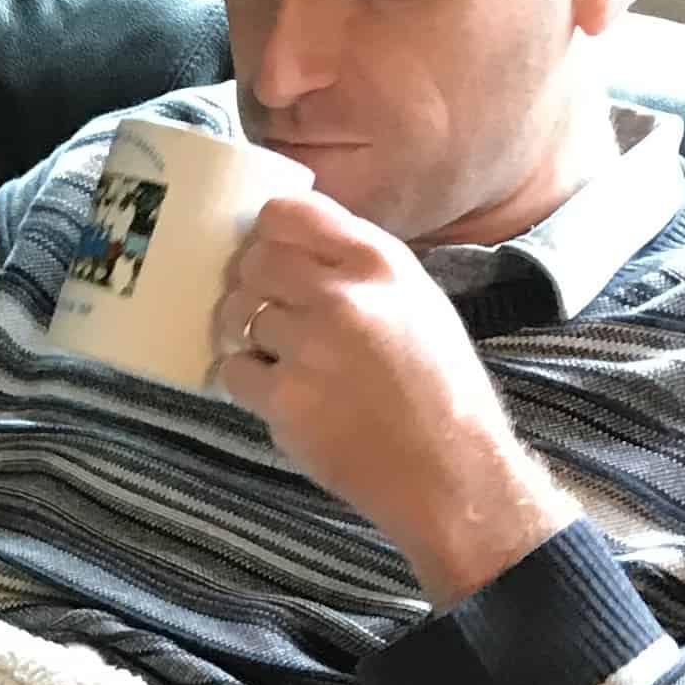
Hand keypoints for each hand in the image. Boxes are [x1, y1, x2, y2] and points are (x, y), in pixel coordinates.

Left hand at [209, 194, 570, 605]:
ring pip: (237, 316)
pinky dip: (247, 383)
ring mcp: (309, 347)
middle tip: (268, 317)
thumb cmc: (440, 388)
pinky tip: (283, 396)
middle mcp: (342, 295)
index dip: (267, 235)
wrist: (451, 471)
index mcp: (379, 262)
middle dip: (253, 288)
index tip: (272, 258)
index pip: (288, 213)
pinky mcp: (285, 399)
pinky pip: (233, 370)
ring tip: (283, 361)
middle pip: (253, 262)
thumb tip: (295, 246)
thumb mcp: (418, 301)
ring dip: (248, 337)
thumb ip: (360, 267)